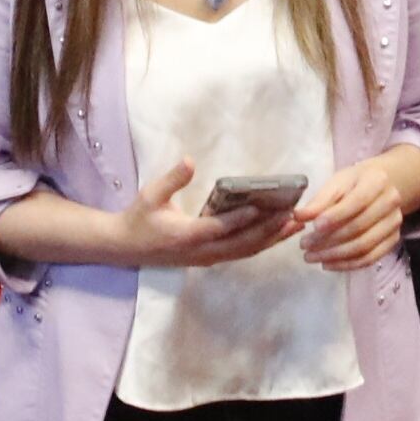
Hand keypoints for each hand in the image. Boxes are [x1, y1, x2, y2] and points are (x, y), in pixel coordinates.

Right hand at [105, 158, 304, 268]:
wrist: (125, 247)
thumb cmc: (139, 218)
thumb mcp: (150, 195)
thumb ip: (172, 179)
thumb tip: (190, 161)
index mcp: (187, 235)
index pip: (219, 228)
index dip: (241, 220)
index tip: (263, 209)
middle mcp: (201, 251)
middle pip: (241, 245)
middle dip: (268, 231)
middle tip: (293, 217)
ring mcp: (206, 258)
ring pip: (244, 252)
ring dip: (270, 240)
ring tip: (294, 226)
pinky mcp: (209, 259)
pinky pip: (239, 253)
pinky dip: (260, 244)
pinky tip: (276, 234)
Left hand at [293, 145, 419, 271]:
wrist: (384, 187)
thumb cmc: (355, 183)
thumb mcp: (337, 183)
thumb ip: (319, 200)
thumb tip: (298, 217)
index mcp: (376, 182)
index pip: (357, 202)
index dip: (335, 216)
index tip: (313, 226)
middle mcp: (390, 203)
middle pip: (359, 227)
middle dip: (329, 240)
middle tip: (305, 245)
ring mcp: (394, 224)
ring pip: (363, 247)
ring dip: (334, 256)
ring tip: (311, 256)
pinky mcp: (393, 241)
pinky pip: (369, 259)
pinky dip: (346, 264)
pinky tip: (327, 264)